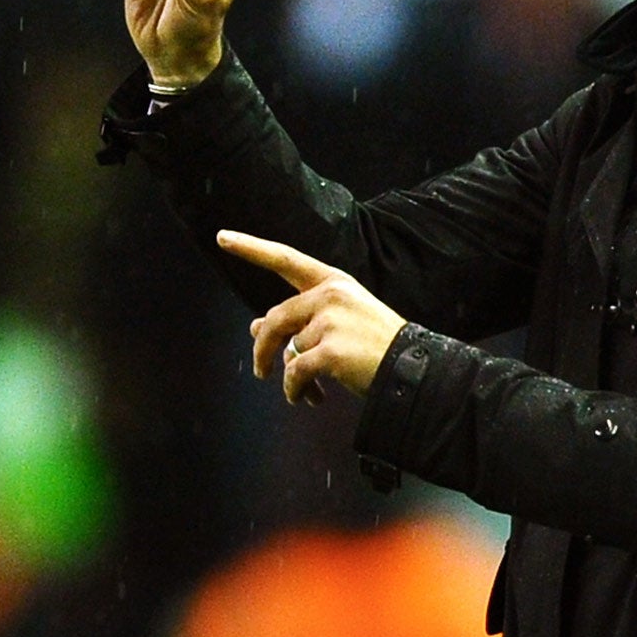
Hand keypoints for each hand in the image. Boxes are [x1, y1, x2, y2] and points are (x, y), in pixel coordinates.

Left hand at [219, 229, 406, 402]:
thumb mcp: (339, 323)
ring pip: (288, 352)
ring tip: (305, 392)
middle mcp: (330, 295)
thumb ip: (299, 321)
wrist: (413, 369)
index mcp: (334, 282)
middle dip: (264, 349)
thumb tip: (255, 327)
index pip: (286, 259)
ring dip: (291, 377)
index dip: (252, 248)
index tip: (222, 238)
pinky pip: (294, 373)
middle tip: (260, 371)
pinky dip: (294, 390)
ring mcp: (330, 321)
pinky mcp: (329, 350)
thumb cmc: (376, 346)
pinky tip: (305, 398)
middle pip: (275, 319)